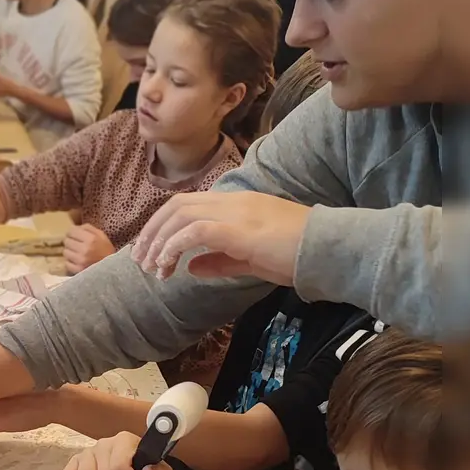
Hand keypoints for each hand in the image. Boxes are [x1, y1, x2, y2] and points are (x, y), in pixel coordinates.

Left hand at [62, 224, 115, 274]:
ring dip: (70, 252)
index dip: (72, 232)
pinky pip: (67, 263)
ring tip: (76, 253)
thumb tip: (74, 227)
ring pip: (65, 252)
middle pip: (66, 241)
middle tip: (76, 244)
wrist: (113, 268)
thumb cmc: (106, 250)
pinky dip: (70, 262)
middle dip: (70, 241)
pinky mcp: (78, 270)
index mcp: (91, 239)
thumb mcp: (101, 235)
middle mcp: (85, 249)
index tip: (74, 235)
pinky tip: (77, 261)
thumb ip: (88, 228)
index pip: (71, 231)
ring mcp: (80, 261)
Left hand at [131, 191, 311, 283]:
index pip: (187, 205)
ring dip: (159, 241)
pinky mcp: (239, 229)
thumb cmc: (296, 253)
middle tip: (141, 261)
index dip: (162, 227)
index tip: (150, 253)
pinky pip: (195, 231)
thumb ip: (219, 260)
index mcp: (235, 204)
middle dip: (152, 232)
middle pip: (176, 206)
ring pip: (180, 216)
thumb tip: (190, 266)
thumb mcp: (250, 259)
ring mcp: (235, 212)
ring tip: (152, 268)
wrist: (328, 249)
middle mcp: (231, 201)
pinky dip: (174, 246)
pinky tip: (169, 265)